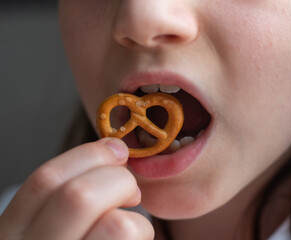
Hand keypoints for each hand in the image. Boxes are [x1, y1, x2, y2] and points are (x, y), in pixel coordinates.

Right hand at [0, 138, 153, 239]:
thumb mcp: (50, 225)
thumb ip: (68, 195)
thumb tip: (114, 151)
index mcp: (14, 235)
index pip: (45, 181)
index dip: (88, 155)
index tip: (117, 150)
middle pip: (81, 196)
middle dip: (119, 180)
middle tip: (131, 191)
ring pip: (119, 226)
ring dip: (137, 218)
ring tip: (133, 226)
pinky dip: (143, 235)